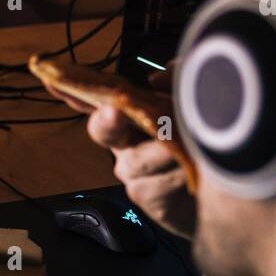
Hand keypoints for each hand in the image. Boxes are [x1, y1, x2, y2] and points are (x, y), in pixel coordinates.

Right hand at [44, 67, 195, 239]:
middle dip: (107, 120)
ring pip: (138, 160)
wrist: (224, 191)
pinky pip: (156, 185)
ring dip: (164, 152)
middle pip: (104, 130)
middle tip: (114, 111)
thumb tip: (156, 78)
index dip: (72, 90)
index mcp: (130, 117)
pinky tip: (193, 175)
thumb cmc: (203, 142)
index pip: (96, 100)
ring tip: (187, 148)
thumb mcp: (195, 104)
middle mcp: (124, 143)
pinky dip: (178, 176)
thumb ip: (178, 81)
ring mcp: (132, 172)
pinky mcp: (146, 197)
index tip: (51, 77)